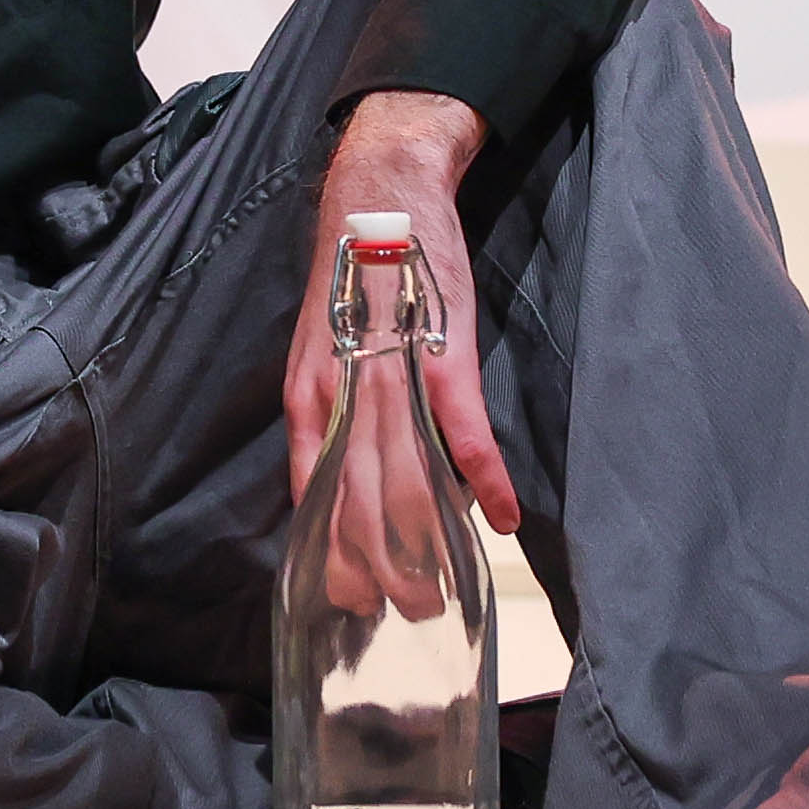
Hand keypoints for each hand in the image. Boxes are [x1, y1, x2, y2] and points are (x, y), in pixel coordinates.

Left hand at [280, 90, 523, 619]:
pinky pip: (459, 427)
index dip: (330, 551)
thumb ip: (329, 422)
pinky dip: (482, 474)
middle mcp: (339, 391)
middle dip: (378, 565)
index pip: (313, 492)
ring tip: (441, 588)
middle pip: (355, 497)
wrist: (378, 196)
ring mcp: (389, 370)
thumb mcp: (320, 357)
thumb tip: (339, 490)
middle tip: (406, 612)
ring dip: (424, 538)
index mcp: (308, 398)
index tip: (348, 601)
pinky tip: (500, 515)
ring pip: (401, 473)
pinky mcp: (440, 349)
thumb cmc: (355, 283)